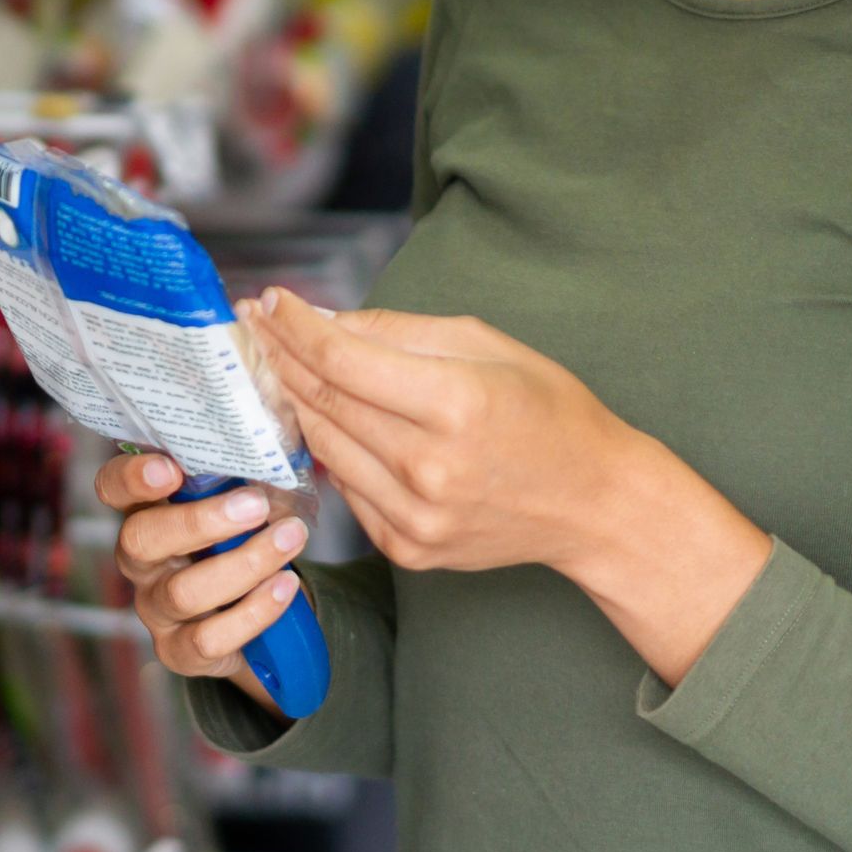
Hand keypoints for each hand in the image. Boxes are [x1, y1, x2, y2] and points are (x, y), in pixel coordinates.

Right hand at [99, 447, 312, 713]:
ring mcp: (155, 609)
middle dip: (199, 521)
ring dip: (245, 563)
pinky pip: (210, 638)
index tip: (169, 468)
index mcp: (145, 512)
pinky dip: (255, 611)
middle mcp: (140, 562)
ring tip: (290, 539)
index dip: (131, 478)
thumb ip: (241, 477)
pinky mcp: (179, 651)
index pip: (112, 488)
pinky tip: (285, 585)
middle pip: (141, 539)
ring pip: (184, 592)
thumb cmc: (244, 540)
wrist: (260, 610)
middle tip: (255, 504)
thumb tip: (272, 451)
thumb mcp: (240, 502)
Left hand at [247, 293, 772, 684]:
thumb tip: (323, 320)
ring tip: (279, 367)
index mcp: (455, 404)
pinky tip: (330, 422)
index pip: (342, 360)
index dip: (294, 327)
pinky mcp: (408, 549)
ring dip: (294, 403)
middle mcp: (429, 467)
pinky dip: (333, 451)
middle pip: (322, 403)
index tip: (268, 302)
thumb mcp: (487, 345)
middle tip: (255, 327)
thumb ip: (398, 331)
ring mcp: (416, 517)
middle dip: (280, 357)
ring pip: (324, 447)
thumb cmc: (549, 413)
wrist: (595, 504)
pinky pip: (347, 489)